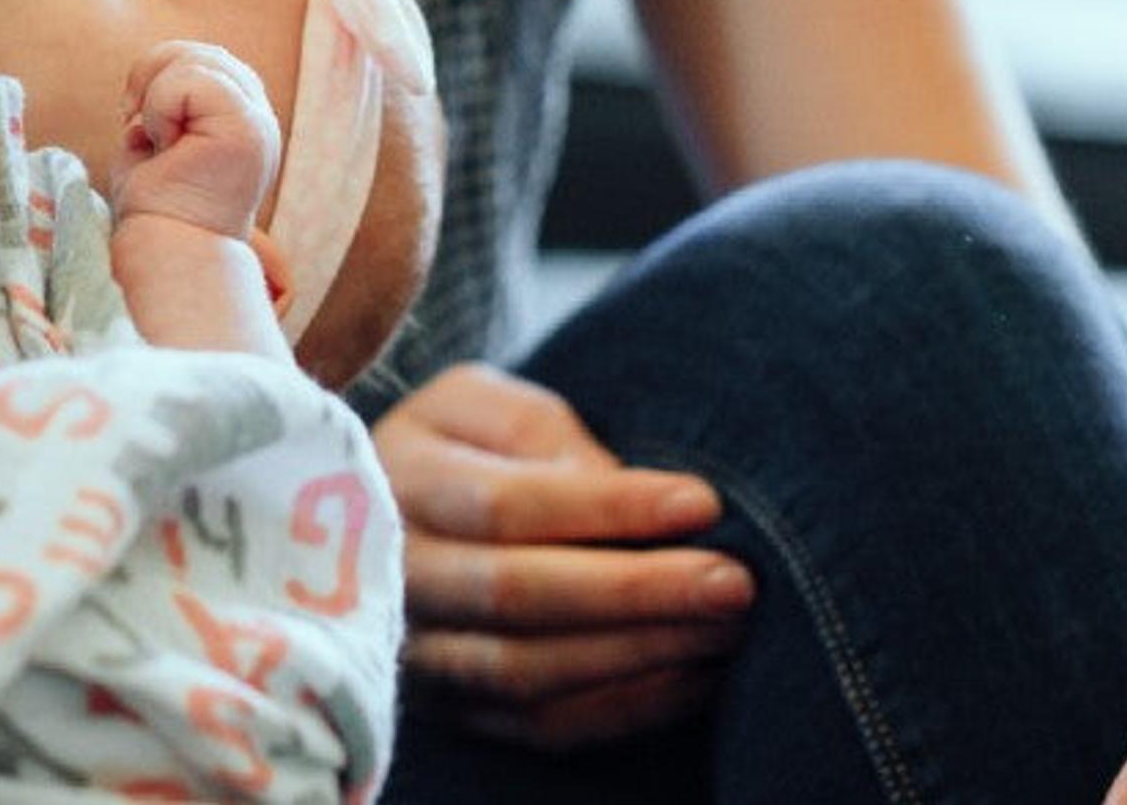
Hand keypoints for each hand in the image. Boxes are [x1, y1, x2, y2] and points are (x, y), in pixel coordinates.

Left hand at [110, 40, 282, 240]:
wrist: (167, 253)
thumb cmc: (157, 207)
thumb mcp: (158, 137)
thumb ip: (170, 96)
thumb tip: (155, 66)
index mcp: (243, 119)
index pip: (206, 60)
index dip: (160, 75)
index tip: (134, 120)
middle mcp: (260, 118)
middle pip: (203, 52)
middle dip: (152, 75)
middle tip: (132, 122)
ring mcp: (259, 123)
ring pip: (197, 60)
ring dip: (155, 94)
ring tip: (157, 140)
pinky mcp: (247, 130)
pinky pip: (191, 79)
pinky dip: (160, 106)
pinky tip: (165, 144)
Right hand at [375, 361, 756, 748]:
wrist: (392, 514)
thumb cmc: (460, 444)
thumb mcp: (482, 401)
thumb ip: (540, 433)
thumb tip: (619, 490)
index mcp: (397, 482)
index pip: (506, 505)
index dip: (607, 508)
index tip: (702, 502)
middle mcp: (395, 578)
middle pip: (519, 595)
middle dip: (639, 592)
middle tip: (734, 582)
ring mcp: (419, 654)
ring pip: (531, 672)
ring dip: (641, 655)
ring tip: (727, 628)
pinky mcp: (455, 712)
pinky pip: (542, 725)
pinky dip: (625, 707)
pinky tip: (694, 676)